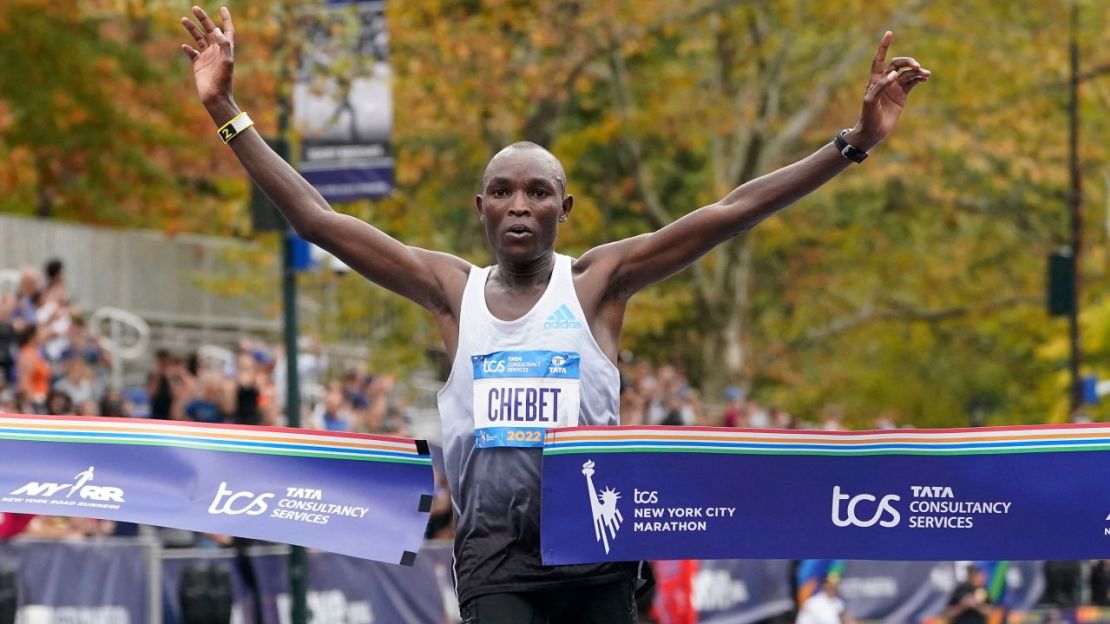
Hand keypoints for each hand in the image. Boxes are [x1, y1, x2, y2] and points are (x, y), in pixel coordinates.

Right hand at [180, 6, 235, 105]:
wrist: (215, 96)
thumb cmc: (223, 80)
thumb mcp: (227, 62)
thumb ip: (224, 45)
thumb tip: (217, 30)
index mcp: (226, 49)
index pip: (227, 30)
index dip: (226, 19)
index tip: (222, 8)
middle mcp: (216, 51)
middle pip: (210, 30)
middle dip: (203, 19)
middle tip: (194, 8)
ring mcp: (207, 57)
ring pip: (199, 38)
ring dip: (192, 29)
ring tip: (183, 19)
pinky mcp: (198, 65)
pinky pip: (192, 53)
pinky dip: (187, 48)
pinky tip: (184, 46)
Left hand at [848, 31, 929, 150]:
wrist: (873, 132)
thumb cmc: (868, 116)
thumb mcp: (870, 101)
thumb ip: (881, 86)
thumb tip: (894, 74)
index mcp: (875, 80)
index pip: (879, 59)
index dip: (884, 46)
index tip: (889, 33)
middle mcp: (885, 81)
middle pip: (897, 64)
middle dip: (907, 62)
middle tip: (916, 66)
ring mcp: (894, 87)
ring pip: (907, 74)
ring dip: (917, 71)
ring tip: (925, 73)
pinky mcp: (902, 96)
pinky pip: (912, 83)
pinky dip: (919, 78)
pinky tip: (925, 78)